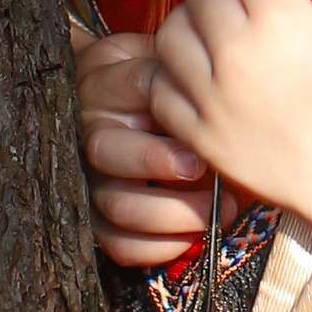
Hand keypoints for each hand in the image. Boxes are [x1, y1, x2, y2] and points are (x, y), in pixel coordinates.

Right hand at [74, 27, 214, 268]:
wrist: (129, 108)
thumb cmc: (163, 85)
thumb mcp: (169, 64)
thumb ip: (185, 72)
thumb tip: (225, 99)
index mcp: (104, 81)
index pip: (136, 87)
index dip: (173, 108)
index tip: (207, 126)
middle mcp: (86, 131)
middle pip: (103, 151)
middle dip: (157, 163)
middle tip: (201, 168)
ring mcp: (88, 179)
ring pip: (116, 205)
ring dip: (173, 214)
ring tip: (217, 210)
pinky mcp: (96, 219)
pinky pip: (117, 244)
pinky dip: (159, 247)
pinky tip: (193, 235)